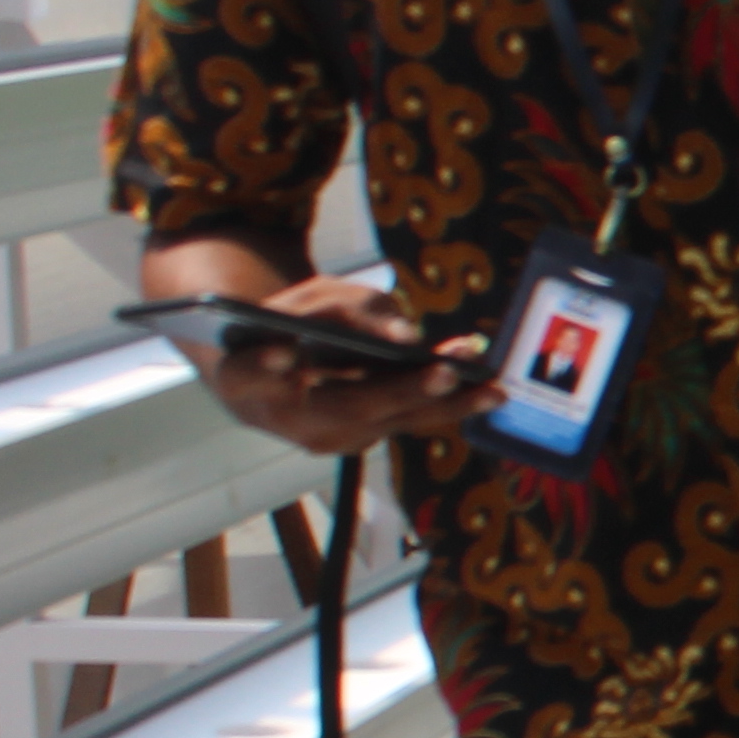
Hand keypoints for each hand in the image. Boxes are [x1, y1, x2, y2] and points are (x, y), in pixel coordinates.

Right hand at [178, 271, 496, 455]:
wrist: (276, 371)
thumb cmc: (290, 324)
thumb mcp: (309, 301)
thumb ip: (344, 311)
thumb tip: (402, 336)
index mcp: (245, 380)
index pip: (248, 375)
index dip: (263, 365)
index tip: (282, 351)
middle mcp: (286, 419)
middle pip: (345, 406)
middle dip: (400, 390)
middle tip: (443, 372)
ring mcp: (329, 436)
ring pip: (391, 421)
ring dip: (446, 404)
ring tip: (493, 389)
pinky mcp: (363, 436)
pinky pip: (409, 419)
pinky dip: (450, 402)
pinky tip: (490, 389)